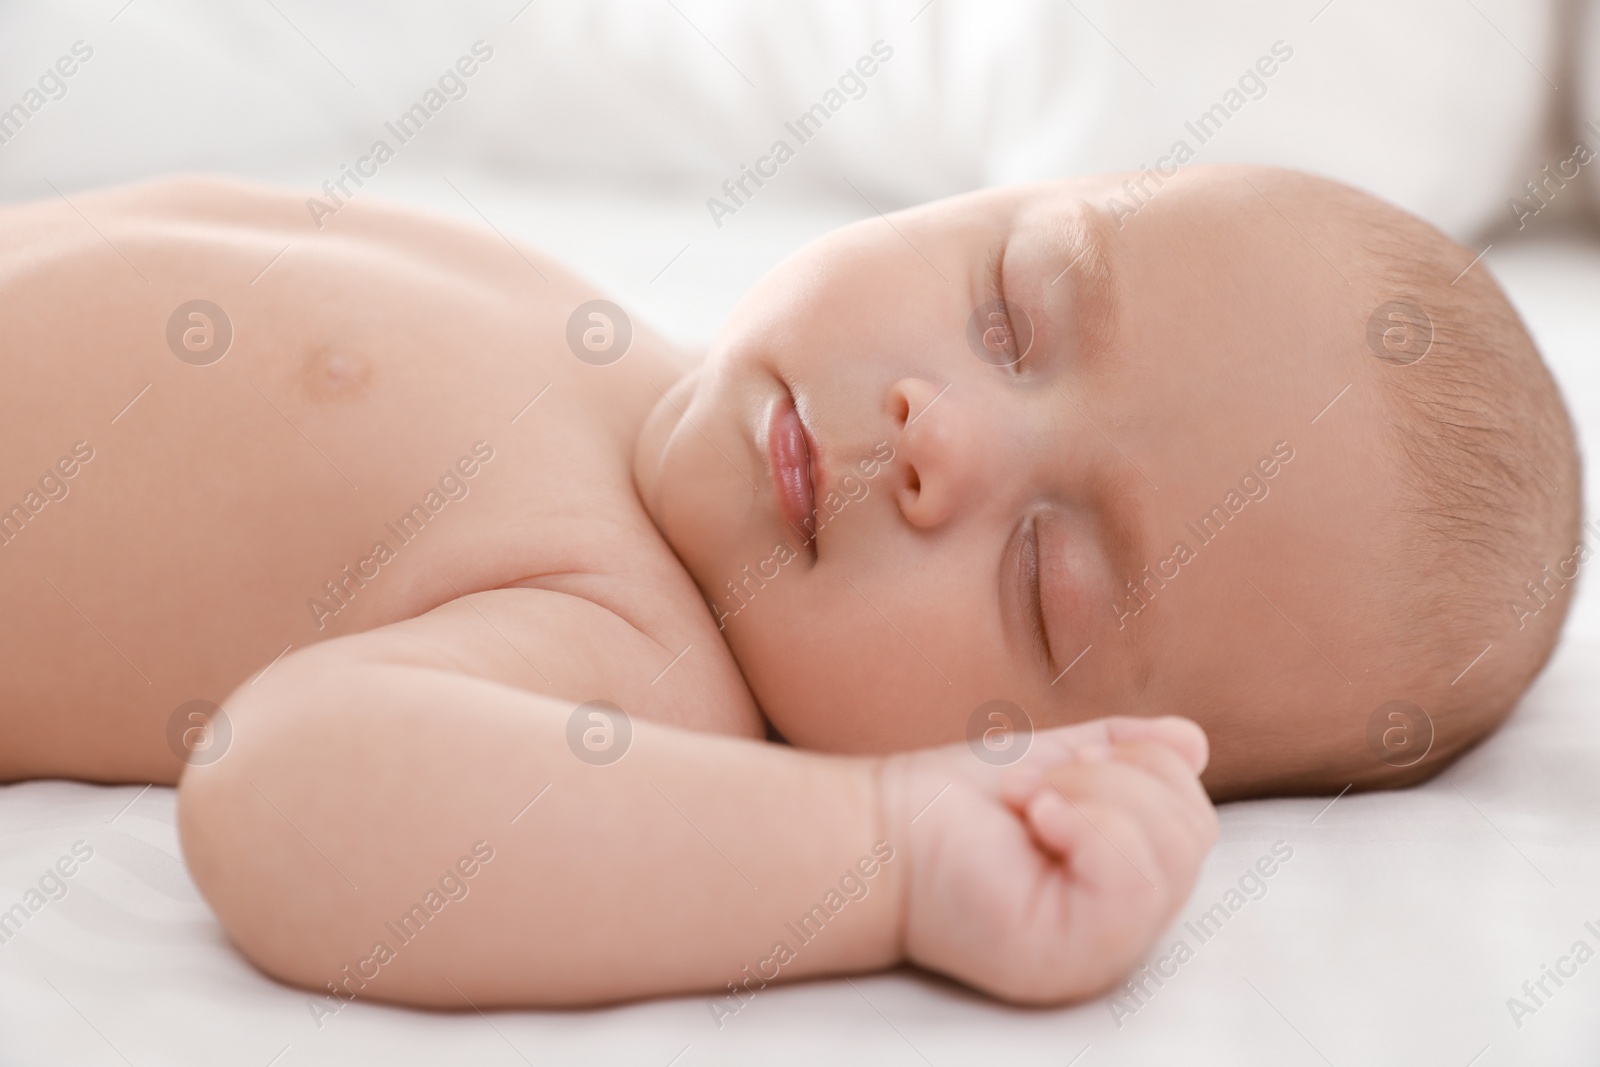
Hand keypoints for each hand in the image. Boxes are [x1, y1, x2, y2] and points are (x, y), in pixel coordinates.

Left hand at [878, 716, 1216, 1003]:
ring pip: (1169, 853)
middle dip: (1112, 774)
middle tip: (1033, 781)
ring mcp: (1103, 950)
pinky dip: (1086, 826)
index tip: (1062, 760)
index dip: (1140, 764)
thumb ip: (1123, 754)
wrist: (879, 831)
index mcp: (1124, 883)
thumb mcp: (1055, 760)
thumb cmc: (950, 805)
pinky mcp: (1075, 957)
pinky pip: (1134, 883)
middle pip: (1192, 830)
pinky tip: (1033, 818)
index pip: (1193, 819)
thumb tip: (1192, 743)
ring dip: (1090, 793)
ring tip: (1026, 799)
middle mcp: (1123, 928)